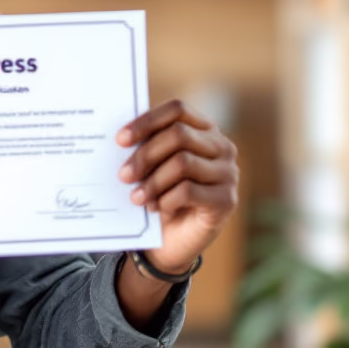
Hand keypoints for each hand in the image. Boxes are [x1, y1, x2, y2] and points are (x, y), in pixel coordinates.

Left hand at [117, 98, 237, 274]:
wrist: (173, 239)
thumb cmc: (160, 192)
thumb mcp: (151, 165)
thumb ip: (144, 145)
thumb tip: (119, 135)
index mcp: (203, 129)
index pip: (178, 109)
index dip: (147, 120)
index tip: (120, 140)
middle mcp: (221, 147)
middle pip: (178, 135)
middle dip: (145, 155)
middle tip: (123, 175)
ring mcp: (228, 173)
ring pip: (183, 163)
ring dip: (153, 181)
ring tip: (136, 197)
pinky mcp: (226, 200)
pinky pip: (189, 191)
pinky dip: (165, 199)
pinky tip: (155, 207)